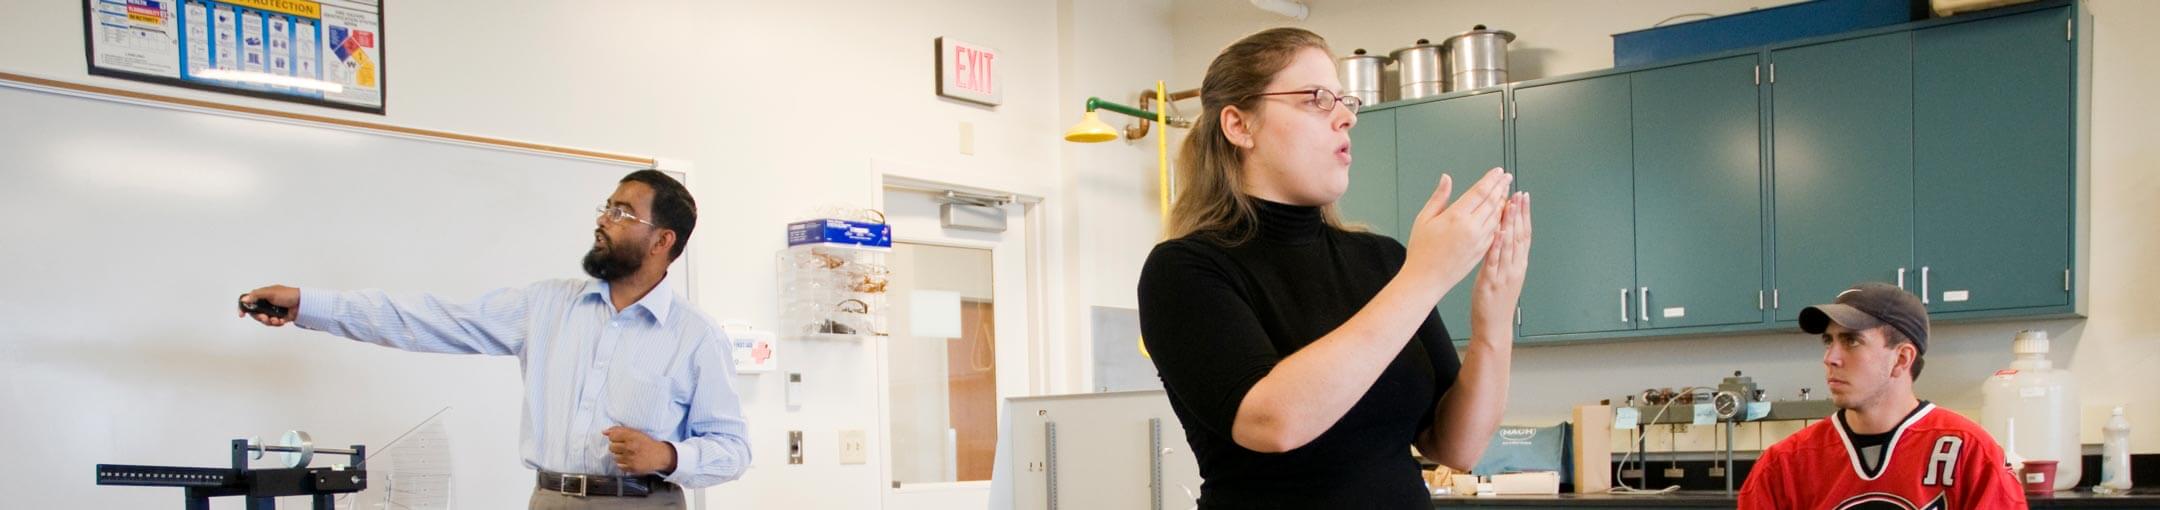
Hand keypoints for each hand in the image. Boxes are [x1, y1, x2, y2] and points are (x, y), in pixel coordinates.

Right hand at [238, 285, 300, 325]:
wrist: (302, 303)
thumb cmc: (287, 295)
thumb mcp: (270, 293)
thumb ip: (256, 295)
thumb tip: (244, 299)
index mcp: (262, 295)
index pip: (248, 301)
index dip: (244, 308)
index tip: (242, 315)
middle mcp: (266, 303)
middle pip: (255, 313)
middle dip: (260, 317)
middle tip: (266, 318)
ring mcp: (272, 310)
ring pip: (264, 320)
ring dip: (269, 321)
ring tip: (276, 320)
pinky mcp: (278, 317)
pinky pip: (273, 323)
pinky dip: (276, 323)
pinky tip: (281, 321)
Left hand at [603, 426, 676, 474]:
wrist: (659, 455)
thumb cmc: (647, 443)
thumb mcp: (635, 433)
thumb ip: (619, 430)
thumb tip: (604, 432)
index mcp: (631, 437)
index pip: (612, 437)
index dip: (615, 438)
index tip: (621, 440)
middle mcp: (630, 447)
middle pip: (611, 447)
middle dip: (617, 447)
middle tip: (626, 447)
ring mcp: (630, 458)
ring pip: (614, 457)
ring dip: (620, 456)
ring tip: (628, 454)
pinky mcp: (631, 468)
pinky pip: (619, 466)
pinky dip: (623, 464)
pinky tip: (630, 460)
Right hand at [1403, 167, 1511, 291]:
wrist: (1426, 279)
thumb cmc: (1421, 251)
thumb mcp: (1424, 219)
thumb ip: (1439, 197)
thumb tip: (1446, 179)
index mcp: (1456, 217)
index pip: (1479, 192)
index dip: (1491, 180)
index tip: (1498, 172)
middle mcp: (1471, 228)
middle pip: (1492, 201)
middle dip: (1501, 187)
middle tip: (1507, 177)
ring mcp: (1479, 240)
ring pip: (1497, 216)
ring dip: (1504, 202)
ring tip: (1506, 192)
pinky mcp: (1482, 251)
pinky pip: (1496, 231)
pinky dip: (1501, 219)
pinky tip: (1502, 214)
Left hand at [1471, 192, 1532, 333]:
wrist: (1494, 326)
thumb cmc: (1496, 302)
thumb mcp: (1506, 277)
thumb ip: (1507, 258)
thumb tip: (1505, 237)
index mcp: (1518, 264)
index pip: (1524, 234)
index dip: (1525, 214)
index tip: (1524, 197)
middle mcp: (1515, 267)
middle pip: (1520, 235)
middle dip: (1520, 212)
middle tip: (1519, 193)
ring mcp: (1505, 274)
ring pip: (1510, 245)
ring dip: (1510, 223)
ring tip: (1509, 205)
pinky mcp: (1491, 281)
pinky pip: (1495, 260)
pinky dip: (1497, 245)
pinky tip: (1498, 231)